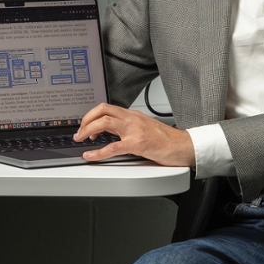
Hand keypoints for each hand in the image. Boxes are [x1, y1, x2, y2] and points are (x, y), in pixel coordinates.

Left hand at [74, 103, 194, 166]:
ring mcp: (134, 130)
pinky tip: (91, 156)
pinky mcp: (137, 144)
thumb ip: (131, 128)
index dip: (92, 115)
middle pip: (102, 110)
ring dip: (87, 130)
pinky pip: (113, 147)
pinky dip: (98, 152)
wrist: (184, 146)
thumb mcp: (146, 128)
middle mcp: (132, 119)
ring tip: (80, 139)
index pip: (107, 107)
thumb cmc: (167, 140)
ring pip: (104, 122)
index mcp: (133, 115)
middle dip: (86, 120)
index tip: (85, 125)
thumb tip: (115, 134)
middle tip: (79, 131)